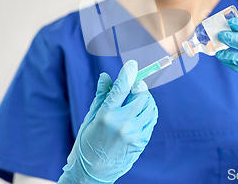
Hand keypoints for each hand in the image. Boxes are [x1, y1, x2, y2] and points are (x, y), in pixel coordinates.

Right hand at [58, 60, 157, 183]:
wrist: (92, 173)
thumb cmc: (87, 144)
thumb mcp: (90, 118)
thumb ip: (101, 96)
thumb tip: (106, 76)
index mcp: (106, 115)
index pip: (121, 88)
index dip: (128, 73)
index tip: (132, 64)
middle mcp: (122, 124)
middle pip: (141, 95)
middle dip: (139, 87)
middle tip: (135, 85)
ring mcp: (133, 134)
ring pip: (150, 107)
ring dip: (146, 99)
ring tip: (139, 98)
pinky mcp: (141, 142)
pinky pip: (151, 121)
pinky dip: (148, 112)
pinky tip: (142, 111)